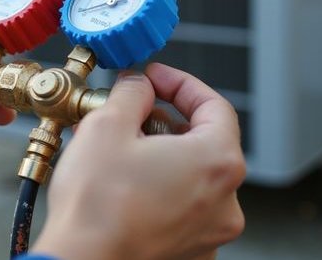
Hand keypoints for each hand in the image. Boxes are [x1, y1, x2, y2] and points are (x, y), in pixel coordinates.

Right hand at [31, 63, 245, 259]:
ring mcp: (210, 230)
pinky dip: (156, 186)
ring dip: (156, 153)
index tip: (154, 78)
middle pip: (202, 140)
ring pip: (188, 174)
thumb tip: (138, 85)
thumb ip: (132, 92)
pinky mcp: (190, 250)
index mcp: (217, 160)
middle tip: (128, 113)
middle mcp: (225, 199)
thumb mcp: (108, 123)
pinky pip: (179, 205)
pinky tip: (121, 179)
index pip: (213, 105)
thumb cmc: (97, 204)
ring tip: (116, 147)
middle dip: (162, 120)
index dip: (180, 83)